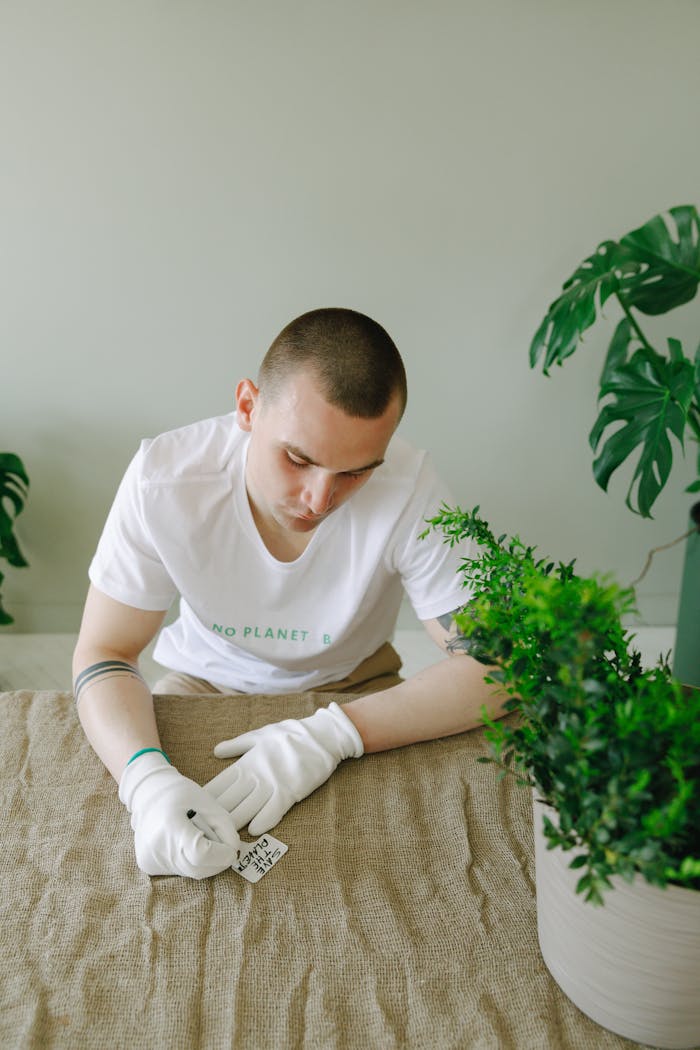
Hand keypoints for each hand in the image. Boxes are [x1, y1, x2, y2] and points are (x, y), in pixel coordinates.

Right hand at [119, 751, 240, 878]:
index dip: (221, 855)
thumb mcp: (210, 805)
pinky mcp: (147, 865)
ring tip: (200, 839)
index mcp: (172, 827)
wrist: (148, 793)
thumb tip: (233, 853)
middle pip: (198, 869)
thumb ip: (227, 830)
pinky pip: (178, 871)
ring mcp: (150, 859)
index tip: (231, 850)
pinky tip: (184, 844)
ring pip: (189, 873)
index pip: (201, 854)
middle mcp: (157, 848)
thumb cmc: (181, 794)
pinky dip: (189, 862)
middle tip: (222, 847)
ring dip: (203, 863)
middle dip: (217, 861)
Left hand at [205, 702, 363, 834]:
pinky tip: (252, 832)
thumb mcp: (260, 734)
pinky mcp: (291, 791)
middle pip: (230, 800)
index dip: (206, 797)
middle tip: (201, 830)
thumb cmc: (290, 734)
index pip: (220, 783)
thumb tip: (215, 751)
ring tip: (220, 838)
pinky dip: (263, 821)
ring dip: (234, 824)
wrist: (322, 736)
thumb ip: (237, 745)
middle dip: (215, 816)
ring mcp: (273, 784)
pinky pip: (273, 810)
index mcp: (247, 761)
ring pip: (247, 809)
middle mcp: (256, 774)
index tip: (194, 809)